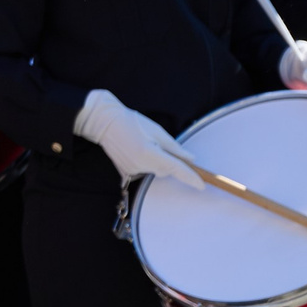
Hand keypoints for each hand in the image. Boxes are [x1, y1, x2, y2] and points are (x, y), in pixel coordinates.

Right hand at [74, 90, 203, 188]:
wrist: (104, 122)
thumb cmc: (131, 122)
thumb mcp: (156, 130)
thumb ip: (174, 147)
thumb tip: (190, 159)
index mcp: (150, 153)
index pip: (176, 168)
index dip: (191, 177)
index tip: (201, 185)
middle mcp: (141, 164)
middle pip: (166, 170)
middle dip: (169, 161)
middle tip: (161, 144)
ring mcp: (132, 169)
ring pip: (155, 171)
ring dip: (157, 161)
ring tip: (145, 144)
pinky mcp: (125, 171)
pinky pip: (144, 170)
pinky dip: (146, 163)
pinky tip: (136, 150)